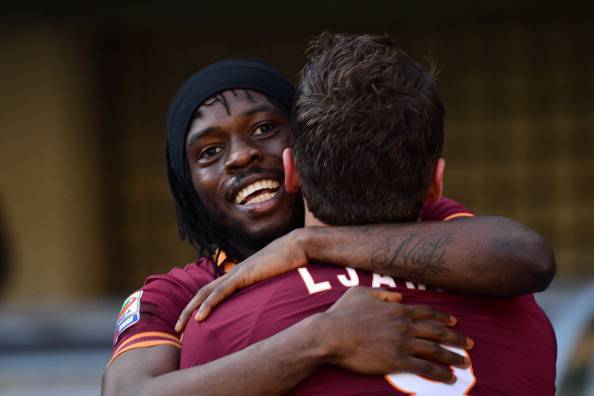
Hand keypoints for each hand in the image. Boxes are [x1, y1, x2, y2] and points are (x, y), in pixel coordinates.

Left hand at [175, 230, 306, 331]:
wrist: (297, 247)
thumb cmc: (291, 263)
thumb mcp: (275, 280)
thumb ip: (267, 289)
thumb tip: (269, 304)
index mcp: (239, 275)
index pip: (213, 291)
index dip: (201, 305)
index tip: (193, 322)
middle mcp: (233, 273)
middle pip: (202, 292)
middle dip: (187, 311)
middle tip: (177, 329)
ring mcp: (236, 273)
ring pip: (206, 293)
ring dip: (190, 311)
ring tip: (181, 328)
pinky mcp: (242, 275)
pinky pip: (221, 292)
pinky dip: (208, 305)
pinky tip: (199, 318)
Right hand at [318, 286, 472, 382]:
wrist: (331, 335)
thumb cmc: (342, 313)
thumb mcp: (360, 293)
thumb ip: (382, 294)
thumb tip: (398, 297)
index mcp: (397, 310)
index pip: (427, 313)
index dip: (443, 317)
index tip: (455, 321)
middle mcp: (404, 325)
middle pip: (437, 331)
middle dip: (456, 337)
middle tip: (471, 343)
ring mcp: (401, 343)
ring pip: (435, 349)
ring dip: (453, 356)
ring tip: (465, 362)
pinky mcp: (396, 361)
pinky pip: (424, 367)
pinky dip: (439, 373)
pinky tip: (449, 378)